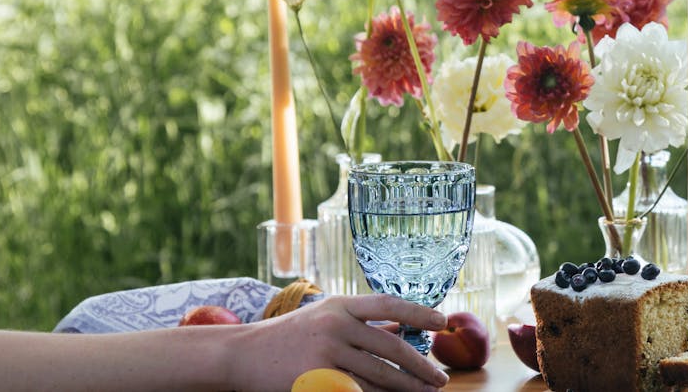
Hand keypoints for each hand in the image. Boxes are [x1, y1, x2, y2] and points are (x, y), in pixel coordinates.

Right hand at [229, 294, 449, 391]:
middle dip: (420, 366)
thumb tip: (403, 327)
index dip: (418, 312)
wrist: (243, 354)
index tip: (443, 323)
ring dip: (406, 387)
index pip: (388, 304)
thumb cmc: (290, 334)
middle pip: (390, 347)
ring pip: (378, 375)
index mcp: (340, 305)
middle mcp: (335, 325)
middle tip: (440, 379)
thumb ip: (364, 322)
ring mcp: (325, 353)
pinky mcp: (316, 380)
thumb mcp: (326, 317)